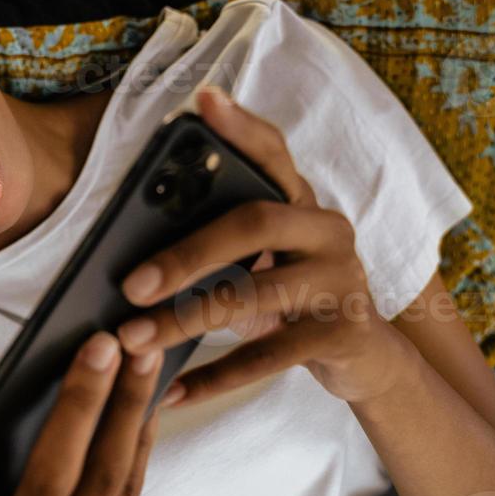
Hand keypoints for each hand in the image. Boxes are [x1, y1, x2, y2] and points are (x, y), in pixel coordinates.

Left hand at [114, 85, 414, 405]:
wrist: (365, 359)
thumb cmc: (291, 301)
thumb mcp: (263, 264)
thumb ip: (221, 243)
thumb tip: (132, 258)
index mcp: (302, 202)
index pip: (272, 153)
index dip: (240, 127)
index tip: (203, 102)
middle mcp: (327, 230)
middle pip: (252, 225)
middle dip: (184, 256)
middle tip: (129, 286)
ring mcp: (342, 280)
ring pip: (253, 296)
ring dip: (183, 322)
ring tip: (133, 340)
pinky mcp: (344, 333)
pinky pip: (267, 357)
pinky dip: (213, 378)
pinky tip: (169, 393)